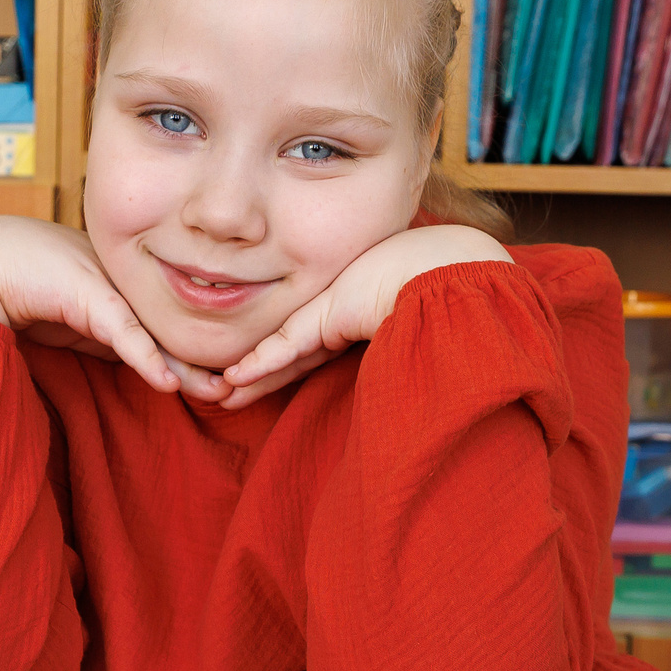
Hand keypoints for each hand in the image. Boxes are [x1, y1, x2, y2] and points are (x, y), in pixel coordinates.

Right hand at [0, 217, 229, 399]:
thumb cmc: (29, 289)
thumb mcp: (84, 322)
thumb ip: (117, 339)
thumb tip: (154, 370)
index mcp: (131, 288)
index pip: (174, 326)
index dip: (201, 354)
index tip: (228, 383)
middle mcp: (129, 286)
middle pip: (177, 329)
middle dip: (210, 362)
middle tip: (241, 391)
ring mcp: (112, 288)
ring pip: (160, 334)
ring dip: (191, 368)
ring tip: (221, 392)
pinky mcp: (90, 297)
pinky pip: (126, 335)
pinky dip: (148, 360)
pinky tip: (170, 383)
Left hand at [217, 224, 511, 408]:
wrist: (449, 274)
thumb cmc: (444, 301)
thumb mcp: (414, 332)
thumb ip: (401, 352)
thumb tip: (418, 395)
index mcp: (357, 319)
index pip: (312, 350)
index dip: (283, 368)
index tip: (256, 385)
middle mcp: (338, 316)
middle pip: (290, 355)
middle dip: (258, 376)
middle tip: (225, 393)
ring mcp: (328, 314)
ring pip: (279, 354)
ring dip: (249, 377)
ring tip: (221, 393)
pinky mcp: (324, 317)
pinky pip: (285, 348)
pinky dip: (260, 365)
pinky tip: (235, 378)